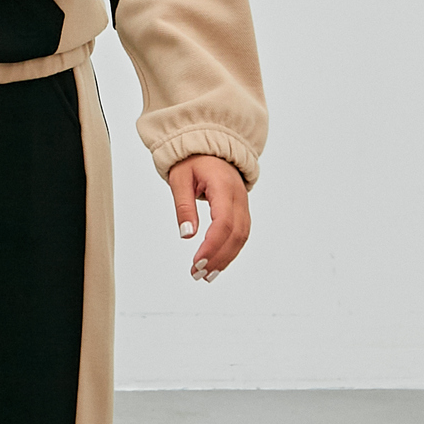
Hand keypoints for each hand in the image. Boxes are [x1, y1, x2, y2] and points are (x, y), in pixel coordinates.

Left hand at [167, 154, 250, 281]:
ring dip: (226, 258)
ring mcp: (243, 204)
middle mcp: (239, 197)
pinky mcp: (242, 210)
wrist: (210, 147)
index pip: (223, 222)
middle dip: (219, 257)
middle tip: (198, 274)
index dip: (212, 245)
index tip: (197, 262)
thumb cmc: (192, 161)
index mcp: (223, 186)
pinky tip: (217, 264)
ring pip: (242, 237)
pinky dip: (230, 251)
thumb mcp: (180, 179)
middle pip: (236, 234)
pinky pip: (241, 234)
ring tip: (207, 275)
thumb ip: (184, 206)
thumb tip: (187, 235)